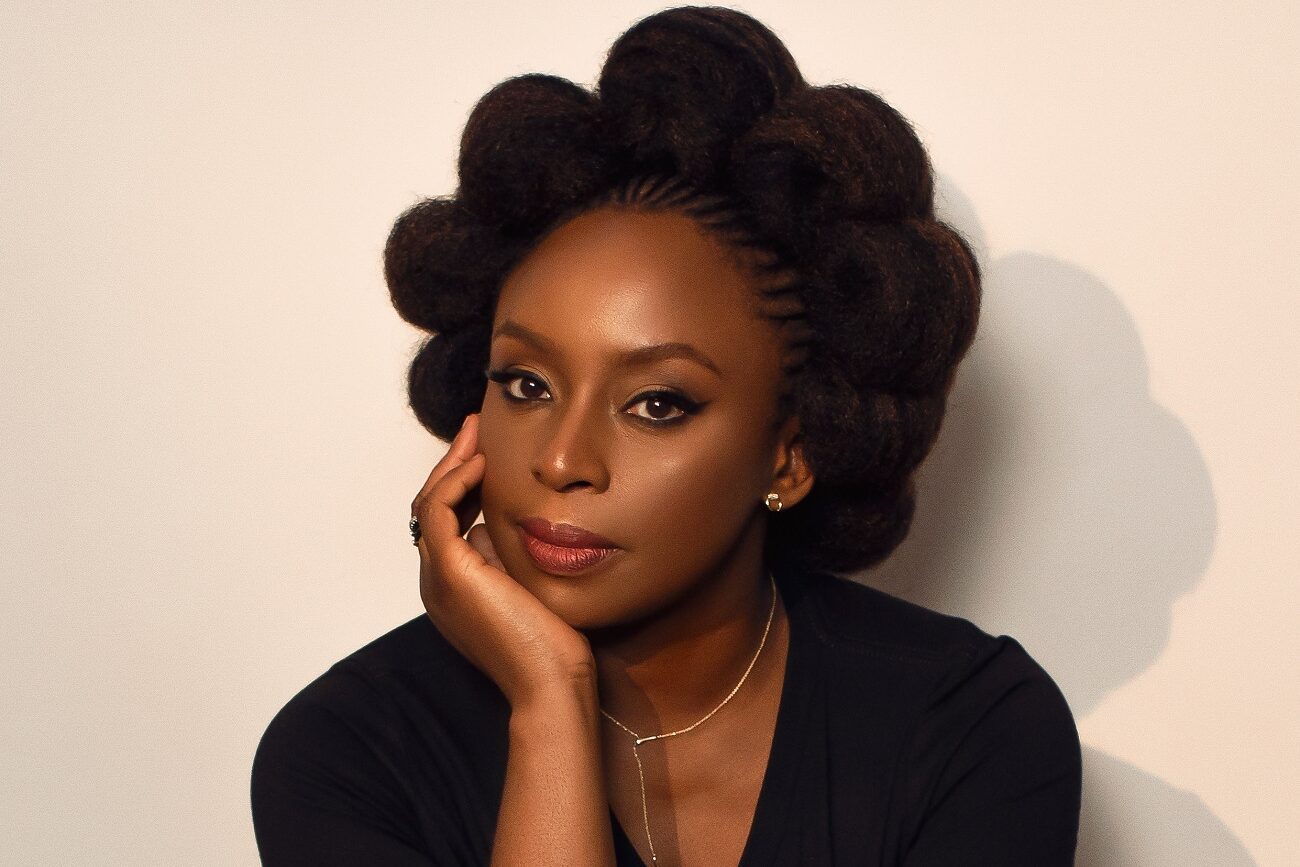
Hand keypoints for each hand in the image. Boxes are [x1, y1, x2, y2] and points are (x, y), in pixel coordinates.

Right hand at [410, 412, 596, 707]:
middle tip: (476, 428)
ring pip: (430, 503)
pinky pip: (438, 511)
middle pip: (432, 507)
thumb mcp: (526, 587)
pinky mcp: (451, 573)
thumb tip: (500, 524)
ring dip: (452, 463)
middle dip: (453, 463)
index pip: (446, 521)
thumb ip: (507, 557)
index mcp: (453, 588)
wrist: (552, 683)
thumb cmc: (552, 645)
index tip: (485, 452)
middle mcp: (437, 583)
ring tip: (477, 433)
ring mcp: (439, 579)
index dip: (462, 482)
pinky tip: (481, 463)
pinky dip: (455, 481)